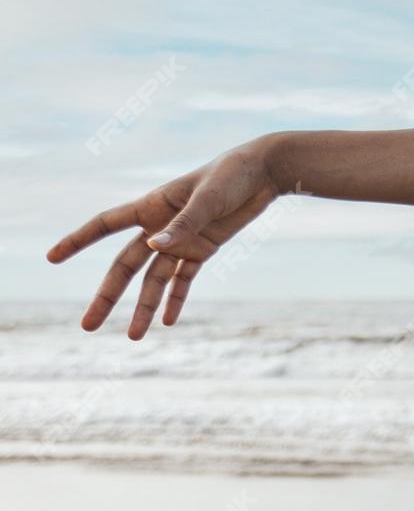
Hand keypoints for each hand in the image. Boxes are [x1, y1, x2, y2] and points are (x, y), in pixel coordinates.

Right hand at [45, 138, 297, 338]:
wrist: (264, 173)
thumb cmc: (232, 175)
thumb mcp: (209, 198)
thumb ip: (184, 223)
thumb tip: (154, 246)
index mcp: (152, 205)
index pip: (105, 224)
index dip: (78, 240)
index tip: (52, 258)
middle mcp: (159, 226)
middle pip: (125, 266)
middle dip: (107, 296)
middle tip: (87, 325)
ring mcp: (180, 240)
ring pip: (155, 280)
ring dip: (145, 307)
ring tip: (134, 337)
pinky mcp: (203, 249)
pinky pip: (184, 280)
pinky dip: (176, 299)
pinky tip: (167, 321)